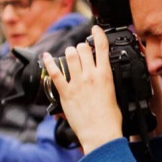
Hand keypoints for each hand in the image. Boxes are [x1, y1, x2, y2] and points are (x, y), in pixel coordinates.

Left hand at [41, 25, 124, 153]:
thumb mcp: (115, 95)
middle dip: (82, 47)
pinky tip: (46, 57)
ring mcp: (77, 83)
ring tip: (70, 54)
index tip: (96, 28)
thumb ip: (107, 82)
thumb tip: (104, 77)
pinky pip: (55, 73)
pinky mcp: (65, 93)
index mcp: (106, 75)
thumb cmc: (110, 120)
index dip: (98, 34)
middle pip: (83, 49)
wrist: (101, 133)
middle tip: (82, 50)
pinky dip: (49, 62)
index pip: (102, 47)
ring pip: (70, 56)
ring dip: (70, 52)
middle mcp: (91, 76)